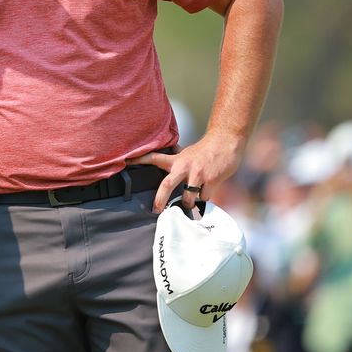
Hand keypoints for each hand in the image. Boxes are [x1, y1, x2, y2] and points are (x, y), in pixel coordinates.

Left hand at [128, 131, 245, 211]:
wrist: (226, 142)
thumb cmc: (206, 150)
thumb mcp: (187, 154)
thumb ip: (177, 162)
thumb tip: (167, 168)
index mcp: (177, 160)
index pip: (154, 158)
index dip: (139, 159)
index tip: (126, 161)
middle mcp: (184, 167)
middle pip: (167, 185)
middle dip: (160, 200)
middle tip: (156, 210)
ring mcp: (197, 174)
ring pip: (188, 198)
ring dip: (189, 203)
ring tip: (191, 201)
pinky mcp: (211, 180)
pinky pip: (205, 198)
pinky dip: (205, 198)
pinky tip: (209, 189)